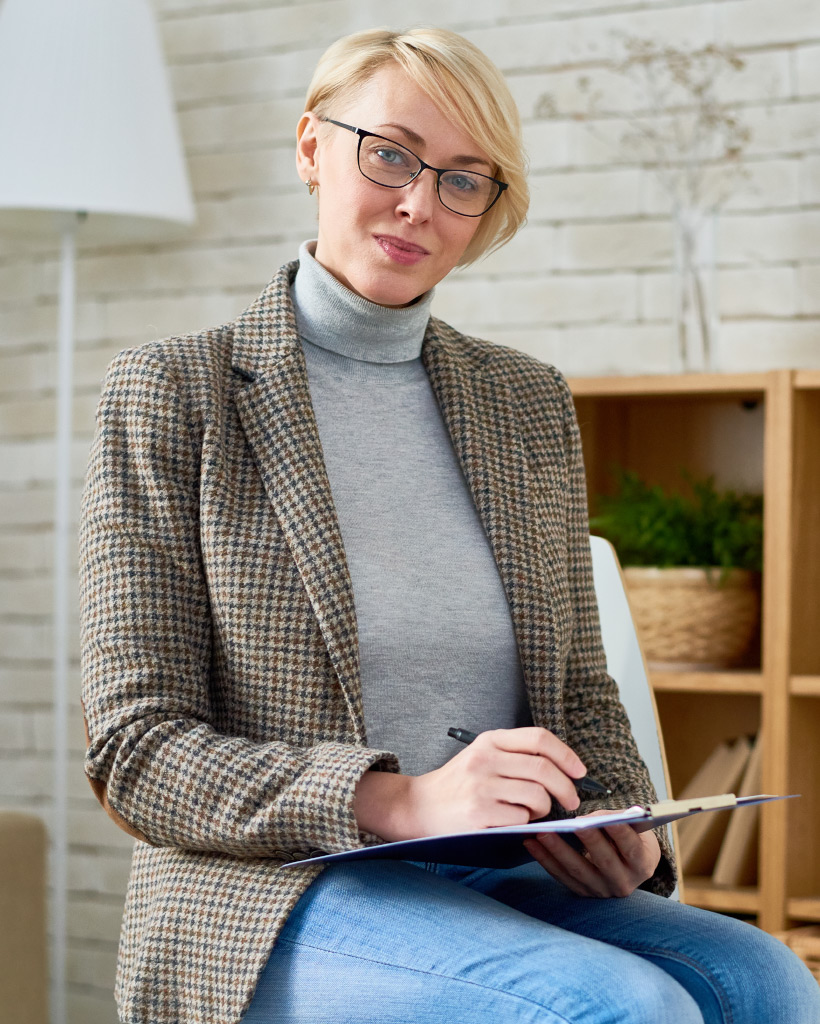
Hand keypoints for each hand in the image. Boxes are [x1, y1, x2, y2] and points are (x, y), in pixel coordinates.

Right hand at [354, 727, 586, 841]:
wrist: (418, 805)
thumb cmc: (459, 783)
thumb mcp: (483, 756)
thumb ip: (517, 755)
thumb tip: (565, 769)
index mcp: (490, 740)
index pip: (539, 738)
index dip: (567, 755)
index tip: (580, 772)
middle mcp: (486, 759)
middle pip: (544, 769)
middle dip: (566, 789)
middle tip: (571, 802)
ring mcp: (481, 787)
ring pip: (537, 797)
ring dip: (543, 810)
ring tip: (531, 813)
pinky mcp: (479, 814)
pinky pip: (521, 820)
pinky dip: (524, 824)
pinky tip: (511, 822)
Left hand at [522, 814, 661, 897]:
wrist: (630, 866)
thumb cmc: (630, 837)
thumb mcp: (634, 828)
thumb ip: (616, 819)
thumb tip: (589, 818)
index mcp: (641, 864)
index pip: (631, 848)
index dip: (619, 833)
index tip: (606, 819)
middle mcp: (623, 882)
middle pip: (604, 861)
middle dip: (588, 841)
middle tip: (573, 824)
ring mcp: (602, 891)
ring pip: (578, 870)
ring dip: (558, 851)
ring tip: (541, 833)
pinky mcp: (583, 893)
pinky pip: (562, 876)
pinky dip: (545, 860)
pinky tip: (531, 844)